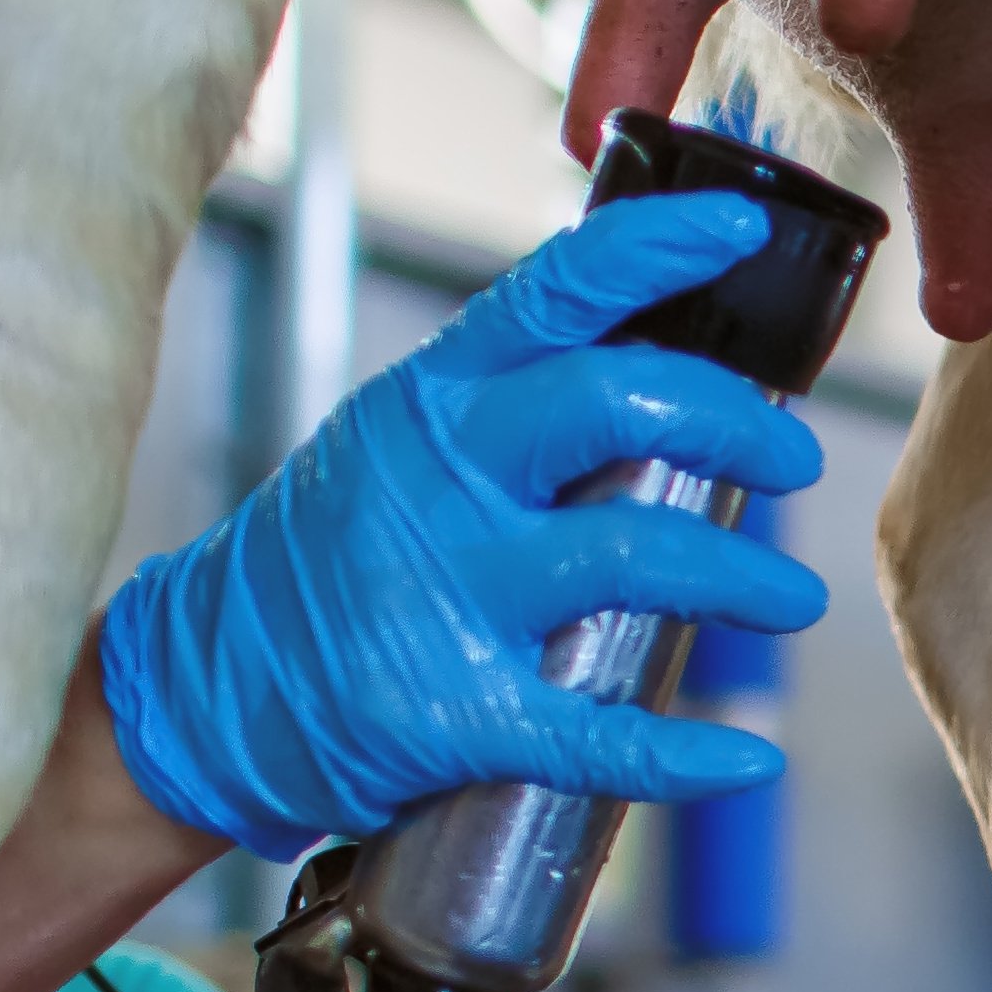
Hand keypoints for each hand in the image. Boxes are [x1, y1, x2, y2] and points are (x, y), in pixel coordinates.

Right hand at [95, 195, 832, 858]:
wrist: (197, 692)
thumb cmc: (328, 560)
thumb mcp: (396, 450)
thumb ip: (509, 414)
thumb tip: (659, 378)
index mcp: (432, 405)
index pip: (551, 294)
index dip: (653, 250)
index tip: (742, 230)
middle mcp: (442, 483)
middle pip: (617, 406)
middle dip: (735, 425)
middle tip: (793, 461)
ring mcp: (447, 595)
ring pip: (636, 555)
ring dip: (742, 578)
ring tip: (792, 596)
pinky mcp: (452, 713)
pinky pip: (597, 733)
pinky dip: (684, 754)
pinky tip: (745, 760)